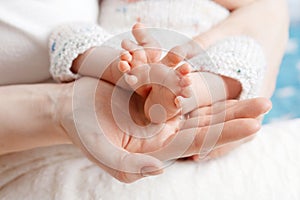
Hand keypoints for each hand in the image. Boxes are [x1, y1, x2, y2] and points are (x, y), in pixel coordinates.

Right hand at [57, 77, 270, 182]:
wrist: (72, 108)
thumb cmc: (84, 133)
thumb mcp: (103, 154)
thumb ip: (128, 166)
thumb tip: (157, 170)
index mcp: (158, 147)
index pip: (198, 142)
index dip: (226, 134)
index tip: (254, 125)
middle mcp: (164, 128)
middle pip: (205, 121)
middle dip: (235, 113)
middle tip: (266, 103)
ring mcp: (160, 108)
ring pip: (197, 101)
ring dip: (223, 94)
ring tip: (249, 87)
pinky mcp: (153, 91)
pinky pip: (177, 82)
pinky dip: (196, 76)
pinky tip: (219, 71)